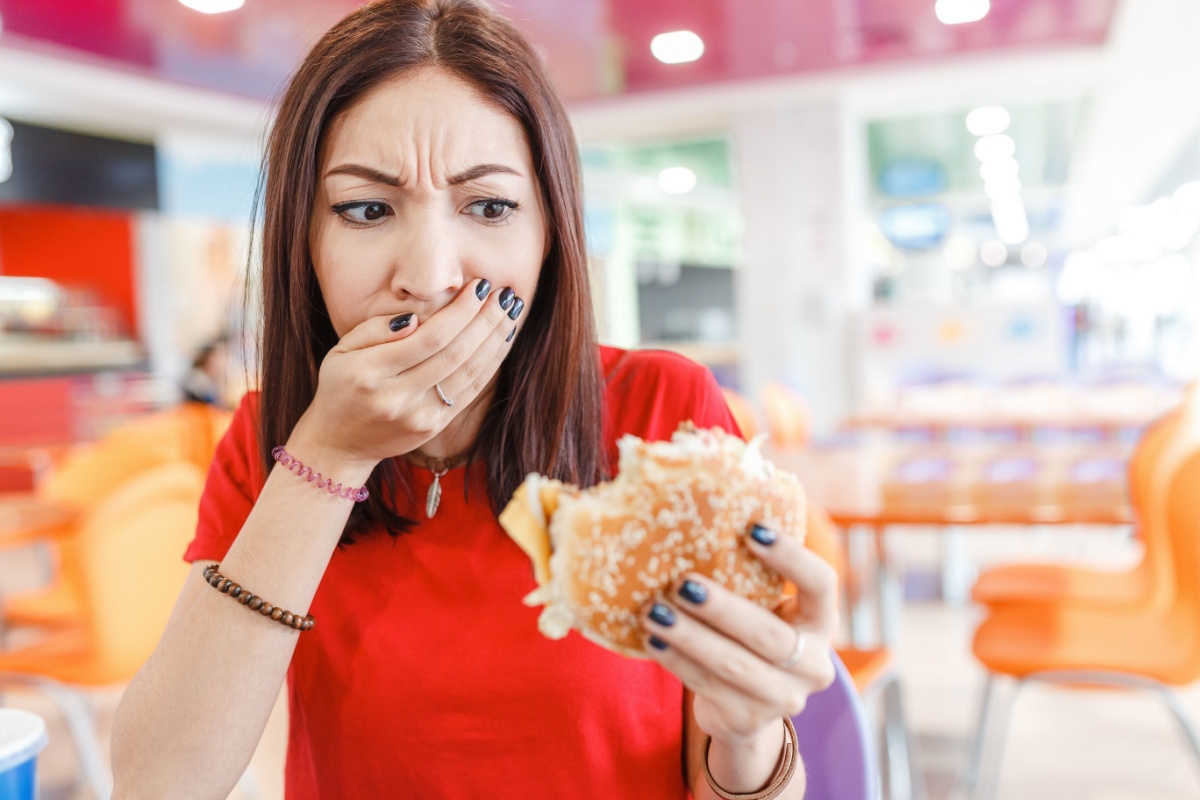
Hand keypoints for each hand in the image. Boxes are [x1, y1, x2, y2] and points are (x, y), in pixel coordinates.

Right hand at [290, 279, 523, 469]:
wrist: (340, 443)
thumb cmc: (341, 386)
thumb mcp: (341, 351)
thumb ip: (376, 329)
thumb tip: (417, 318)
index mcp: (369, 373)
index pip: (428, 338)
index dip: (460, 312)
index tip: (479, 287)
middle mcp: (396, 397)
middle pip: (454, 354)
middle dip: (485, 321)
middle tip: (505, 294)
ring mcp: (418, 417)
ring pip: (468, 374)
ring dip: (494, 340)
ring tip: (511, 312)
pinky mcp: (433, 428)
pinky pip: (469, 392)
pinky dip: (490, 364)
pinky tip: (501, 340)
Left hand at [641, 522, 837, 746]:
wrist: (744, 709)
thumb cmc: (746, 636)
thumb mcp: (761, 607)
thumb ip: (745, 575)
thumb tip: (692, 509)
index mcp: (821, 622)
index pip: (822, 584)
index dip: (791, 557)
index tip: (751, 528)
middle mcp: (814, 664)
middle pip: (770, 635)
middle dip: (723, 608)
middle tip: (683, 583)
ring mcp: (785, 698)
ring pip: (734, 665)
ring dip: (690, 637)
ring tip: (654, 611)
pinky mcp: (749, 721)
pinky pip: (708, 687)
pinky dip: (676, 661)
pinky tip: (652, 639)